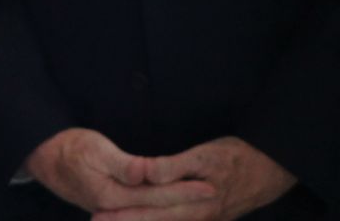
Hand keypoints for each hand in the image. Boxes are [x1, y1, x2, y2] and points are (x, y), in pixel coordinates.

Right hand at [27, 128, 211, 214]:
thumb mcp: (94, 149)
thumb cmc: (69, 147)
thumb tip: (146, 173)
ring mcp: (112, 210)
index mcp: (112, 195)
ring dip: (177, 212)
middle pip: (158, 209)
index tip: (209, 187)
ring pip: (151, 215)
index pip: (156, 195)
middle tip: (215, 197)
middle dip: (188, 204)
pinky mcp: (111, 207)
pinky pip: (142, 214)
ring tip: (202, 206)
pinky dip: (159, 214)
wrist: (42, 157)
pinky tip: (170, 213)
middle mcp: (114, 208)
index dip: (184, 191)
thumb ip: (123, 165)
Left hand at [91, 137, 296, 220]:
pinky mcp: (210, 217)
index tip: (98, 215)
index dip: (123, 216)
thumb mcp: (204, 156)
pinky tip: (148, 219)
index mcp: (194, 205)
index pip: (151, 213)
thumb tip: (147, 175)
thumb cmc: (235, 157)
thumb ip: (173, 167)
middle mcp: (199, 218)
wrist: (272, 167)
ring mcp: (206, 220)